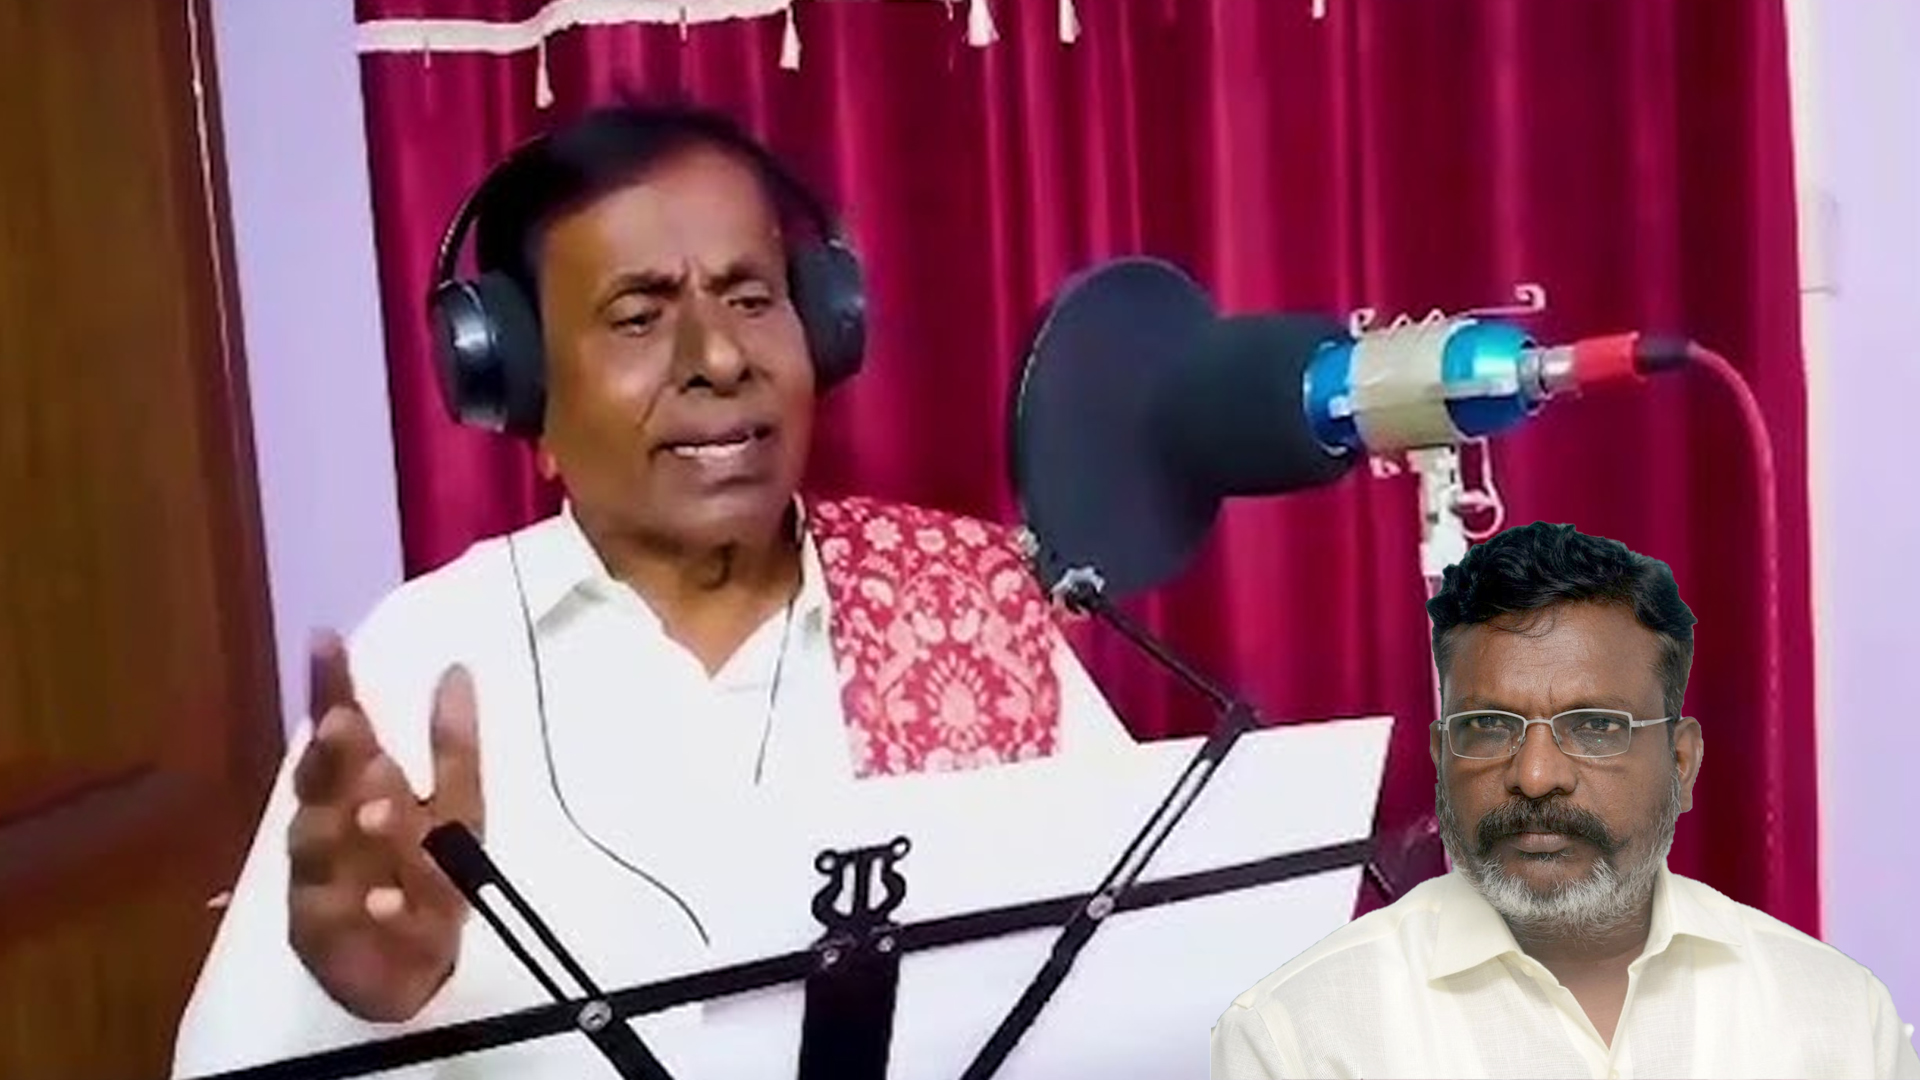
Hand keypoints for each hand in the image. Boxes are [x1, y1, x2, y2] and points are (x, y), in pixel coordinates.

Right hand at [286, 631, 483, 1021]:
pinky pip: (344, 922)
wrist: (418, 972)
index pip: (340, 733)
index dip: (331, 688)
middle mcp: (324, 830)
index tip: (327, 640)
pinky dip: (367, 910)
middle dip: (330, 758)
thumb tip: (458, 669)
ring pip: (322, 851)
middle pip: (319, 787)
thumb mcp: (457, 806)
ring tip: (378, 806)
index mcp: (354, 791)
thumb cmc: (429, 877)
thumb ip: (453, 744)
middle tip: (344, 725)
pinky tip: (385, 900)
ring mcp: (317, 885)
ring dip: (349, 828)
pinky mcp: (324, 940)